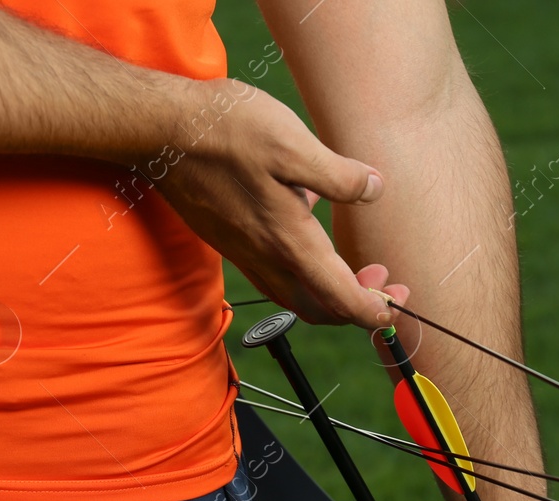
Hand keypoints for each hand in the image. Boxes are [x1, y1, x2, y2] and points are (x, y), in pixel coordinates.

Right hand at [151, 79, 406, 327]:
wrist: (161, 132)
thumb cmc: (225, 132)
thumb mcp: (293, 144)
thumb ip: (339, 176)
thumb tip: (373, 190)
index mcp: (289, 242)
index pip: (342, 299)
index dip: (375, 311)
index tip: (397, 302)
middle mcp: (266, 259)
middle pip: (319, 310)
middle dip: (356, 306)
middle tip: (382, 278)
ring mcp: (244, 254)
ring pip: (296, 296)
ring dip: (330, 292)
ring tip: (356, 263)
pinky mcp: (230, 242)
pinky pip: (275, 275)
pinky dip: (304, 272)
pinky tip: (309, 226)